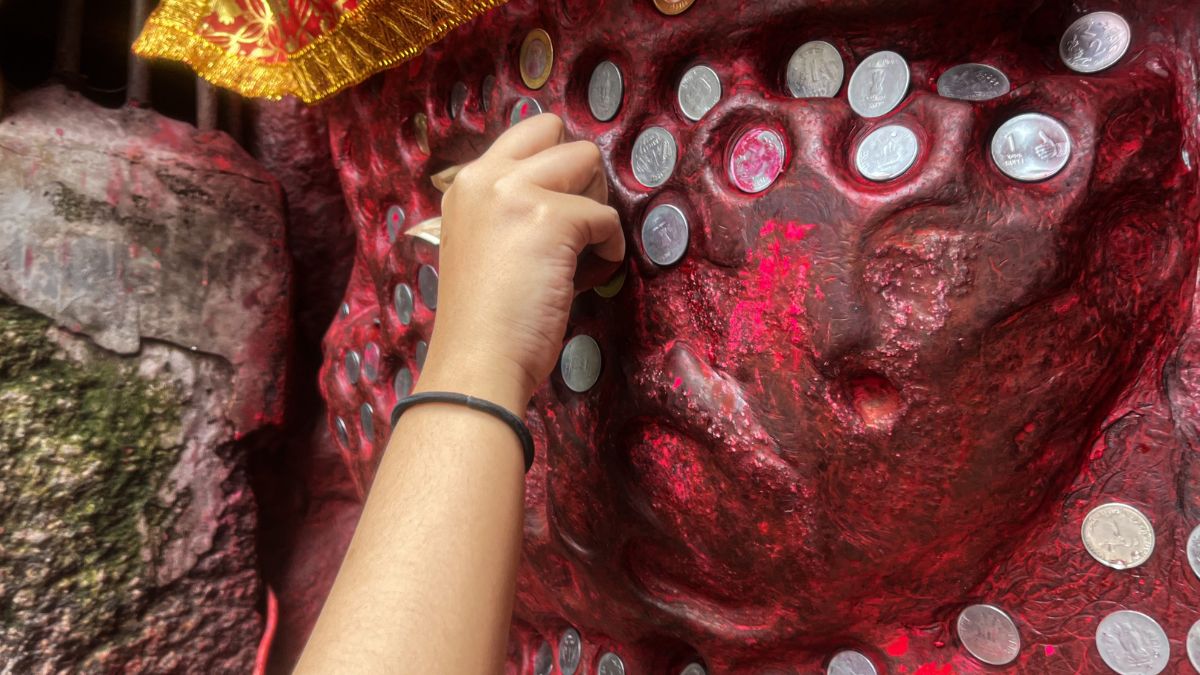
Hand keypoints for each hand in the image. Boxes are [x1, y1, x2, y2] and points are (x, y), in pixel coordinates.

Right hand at [416, 114, 623, 413]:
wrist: (477, 362)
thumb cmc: (484, 319)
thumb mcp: (482, 242)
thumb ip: (508, 209)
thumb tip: (564, 194)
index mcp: (466, 183)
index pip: (526, 133)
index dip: (554, 167)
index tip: (555, 213)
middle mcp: (486, 176)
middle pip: (558, 133)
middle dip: (579, 175)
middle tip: (572, 227)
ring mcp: (518, 194)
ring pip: (588, 161)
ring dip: (596, 205)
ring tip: (576, 254)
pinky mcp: (552, 219)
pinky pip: (608, 218)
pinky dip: (609, 249)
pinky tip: (584, 279)